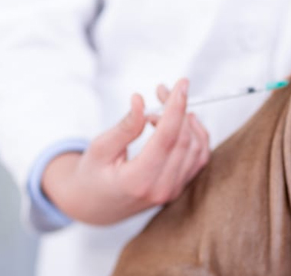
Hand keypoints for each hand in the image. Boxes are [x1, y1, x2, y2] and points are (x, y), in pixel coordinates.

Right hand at [42, 79, 210, 224]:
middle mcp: (161, 189)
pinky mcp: (179, 187)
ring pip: (197, 148)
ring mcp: (173, 191)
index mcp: (137, 181)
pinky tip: (183, 122)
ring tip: (162, 107)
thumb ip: (124, 127)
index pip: (167, 138)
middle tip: (161, 90)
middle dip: (178, 108)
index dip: (176, 107)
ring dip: (186, 120)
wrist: (94, 206)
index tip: (181, 84)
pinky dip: (196, 136)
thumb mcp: (99, 149)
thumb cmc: (91, 176)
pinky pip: (199, 158)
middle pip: (184, 140)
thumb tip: (140, 100)